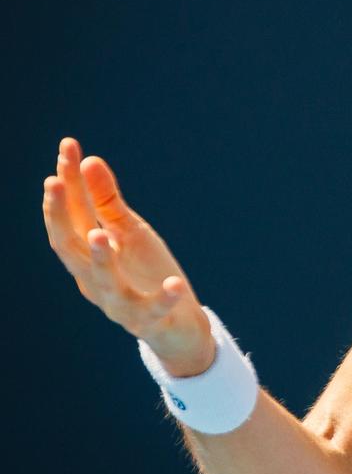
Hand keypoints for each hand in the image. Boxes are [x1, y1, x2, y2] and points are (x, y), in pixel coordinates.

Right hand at [43, 137, 214, 375]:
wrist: (174, 327)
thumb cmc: (145, 273)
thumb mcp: (129, 234)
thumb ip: (107, 203)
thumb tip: (88, 160)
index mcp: (86, 256)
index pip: (69, 216)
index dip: (65, 184)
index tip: (67, 146)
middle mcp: (93, 280)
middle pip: (70, 247)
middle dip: (61, 215)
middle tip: (55, 182)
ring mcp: (120, 303)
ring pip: (104, 283)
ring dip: (102, 259)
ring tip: (102, 233)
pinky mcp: (150, 320)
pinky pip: (155, 310)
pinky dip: (164, 297)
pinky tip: (174, 282)